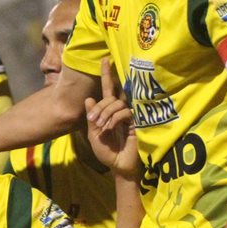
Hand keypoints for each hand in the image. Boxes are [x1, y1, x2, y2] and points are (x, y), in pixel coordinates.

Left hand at [85, 57, 138, 177]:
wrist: (120, 167)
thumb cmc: (107, 152)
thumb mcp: (94, 135)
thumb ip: (92, 118)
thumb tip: (89, 98)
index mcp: (109, 111)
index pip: (109, 89)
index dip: (107, 74)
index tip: (104, 59)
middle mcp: (120, 110)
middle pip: (110, 96)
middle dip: (100, 107)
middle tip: (93, 121)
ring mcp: (129, 115)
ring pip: (117, 103)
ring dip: (105, 113)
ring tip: (101, 127)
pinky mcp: (137, 122)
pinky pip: (125, 112)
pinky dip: (114, 119)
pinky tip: (110, 128)